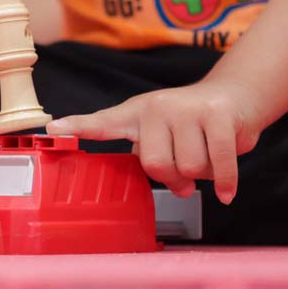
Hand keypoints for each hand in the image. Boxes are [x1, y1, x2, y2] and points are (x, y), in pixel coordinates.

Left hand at [46, 80, 263, 203]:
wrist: (234, 95)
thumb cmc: (192, 122)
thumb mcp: (163, 132)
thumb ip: (156, 157)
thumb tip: (176, 186)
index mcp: (136, 114)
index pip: (103, 122)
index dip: (78, 126)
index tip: (53, 129)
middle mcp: (157, 107)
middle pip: (157, 165)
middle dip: (176, 178)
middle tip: (187, 175)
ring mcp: (186, 109)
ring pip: (191, 168)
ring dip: (205, 175)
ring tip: (208, 156)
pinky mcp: (217, 115)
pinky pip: (219, 164)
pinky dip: (225, 183)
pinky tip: (227, 193)